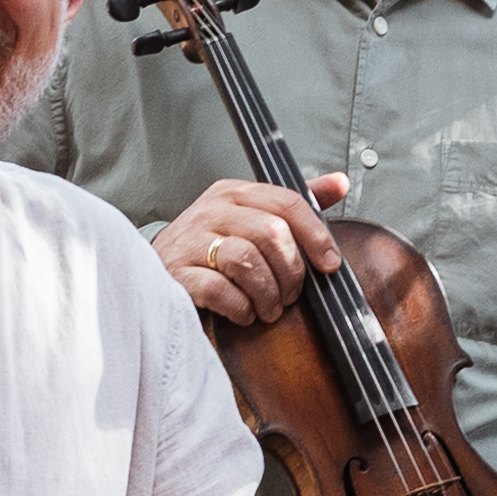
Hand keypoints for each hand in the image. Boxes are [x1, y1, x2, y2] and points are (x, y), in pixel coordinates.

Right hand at [158, 175, 347, 328]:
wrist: (156, 270)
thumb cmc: (213, 247)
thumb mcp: (252, 218)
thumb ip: (294, 206)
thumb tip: (340, 183)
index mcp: (234, 193)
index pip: (286, 202)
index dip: (315, 234)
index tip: (330, 263)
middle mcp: (211, 210)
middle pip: (270, 232)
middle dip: (290, 271)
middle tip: (291, 295)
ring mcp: (190, 240)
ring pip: (247, 260)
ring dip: (267, 293)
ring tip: (268, 307)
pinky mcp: (177, 272)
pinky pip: (220, 290)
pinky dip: (240, 307)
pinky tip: (244, 312)